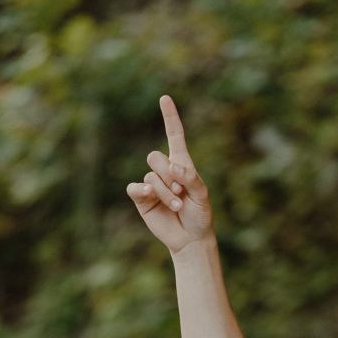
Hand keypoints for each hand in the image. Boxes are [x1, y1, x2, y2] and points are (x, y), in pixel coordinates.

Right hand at [126, 95, 214, 253]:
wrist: (190, 239)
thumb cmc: (200, 215)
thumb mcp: (203, 196)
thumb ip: (191, 179)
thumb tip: (174, 167)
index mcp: (181, 164)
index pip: (174, 135)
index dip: (169, 117)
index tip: (165, 98)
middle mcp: (165, 171)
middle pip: (155, 157)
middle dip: (168, 175)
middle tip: (181, 192)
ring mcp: (152, 184)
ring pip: (150, 176)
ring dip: (165, 191)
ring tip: (177, 205)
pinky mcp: (142, 199)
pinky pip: (134, 188)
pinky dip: (142, 190)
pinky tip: (150, 195)